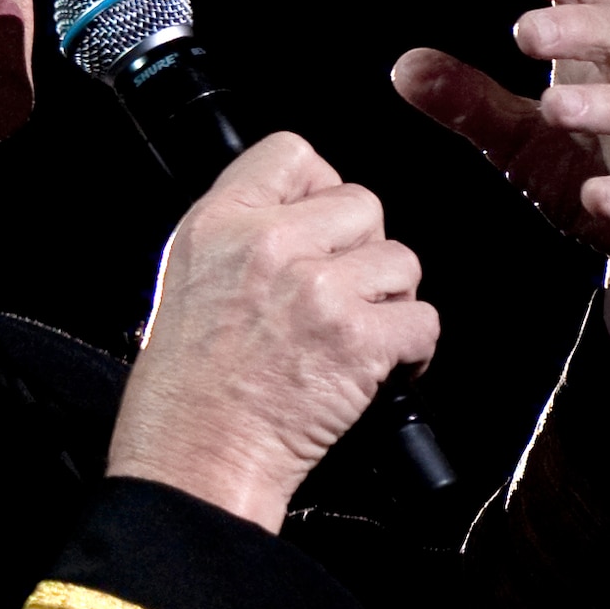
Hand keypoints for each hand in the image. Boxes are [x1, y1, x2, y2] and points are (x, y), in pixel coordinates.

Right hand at [107, 133, 439, 533]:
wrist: (195, 454)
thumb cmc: (187, 384)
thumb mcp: (188, 275)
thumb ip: (242, 231)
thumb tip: (306, 214)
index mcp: (221, 221)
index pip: (295, 153)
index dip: (320, 189)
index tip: (321, 228)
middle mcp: (270, 244)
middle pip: (363, 204)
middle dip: (361, 252)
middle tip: (338, 295)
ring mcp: (317, 290)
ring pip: (401, 262)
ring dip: (389, 301)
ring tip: (355, 333)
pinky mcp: (357, 340)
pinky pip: (422, 321)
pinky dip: (411, 351)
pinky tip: (378, 368)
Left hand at [391, 0, 609, 356]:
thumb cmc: (597, 170)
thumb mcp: (522, 140)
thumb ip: (469, 104)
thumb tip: (403, 66)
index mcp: (602, 65)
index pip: (596, 2)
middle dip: (580, 31)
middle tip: (525, 34)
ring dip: (603, 105)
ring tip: (554, 106)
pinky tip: (597, 197)